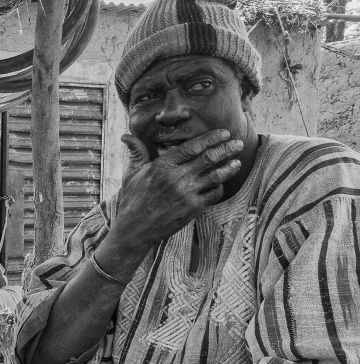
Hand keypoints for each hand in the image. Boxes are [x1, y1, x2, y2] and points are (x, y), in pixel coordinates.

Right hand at [110, 130, 242, 249]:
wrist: (134, 229)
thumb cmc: (132, 200)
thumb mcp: (131, 174)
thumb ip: (136, 153)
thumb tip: (126, 136)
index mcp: (163, 166)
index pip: (193, 147)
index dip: (211, 138)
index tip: (224, 133)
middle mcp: (177, 178)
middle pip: (209, 158)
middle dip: (227, 149)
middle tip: (238, 143)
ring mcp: (187, 193)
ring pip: (216, 175)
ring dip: (230, 167)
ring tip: (237, 161)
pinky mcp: (193, 208)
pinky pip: (214, 194)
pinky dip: (219, 187)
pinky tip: (221, 183)